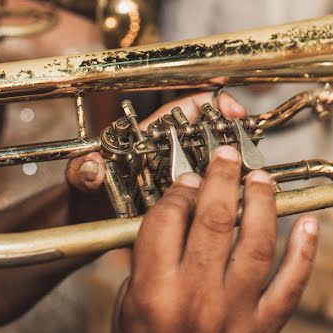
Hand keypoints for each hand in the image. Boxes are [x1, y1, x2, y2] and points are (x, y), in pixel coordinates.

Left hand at [67, 91, 246, 192]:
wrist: (81, 227)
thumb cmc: (82, 194)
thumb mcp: (80, 179)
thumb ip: (82, 171)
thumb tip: (90, 168)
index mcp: (146, 137)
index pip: (184, 109)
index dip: (211, 104)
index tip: (233, 111)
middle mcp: (166, 155)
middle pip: (207, 137)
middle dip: (232, 138)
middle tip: (250, 147)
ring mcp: (175, 180)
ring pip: (211, 168)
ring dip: (232, 169)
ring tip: (252, 175)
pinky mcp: (180, 204)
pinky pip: (205, 196)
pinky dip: (221, 198)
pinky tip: (238, 206)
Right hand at [109, 149, 318, 332]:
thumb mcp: (126, 303)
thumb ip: (148, 258)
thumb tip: (176, 208)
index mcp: (153, 291)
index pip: (168, 219)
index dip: (180, 189)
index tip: (188, 177)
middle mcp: (195, 300)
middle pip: (214, 220)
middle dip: (223, 177)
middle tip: (228, 156)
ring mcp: (234, 315)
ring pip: (257, 244)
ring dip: (263, 202)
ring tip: (261, 178)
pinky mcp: (262, 330)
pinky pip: (290, 285)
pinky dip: (304, 251)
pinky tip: (309, 223)